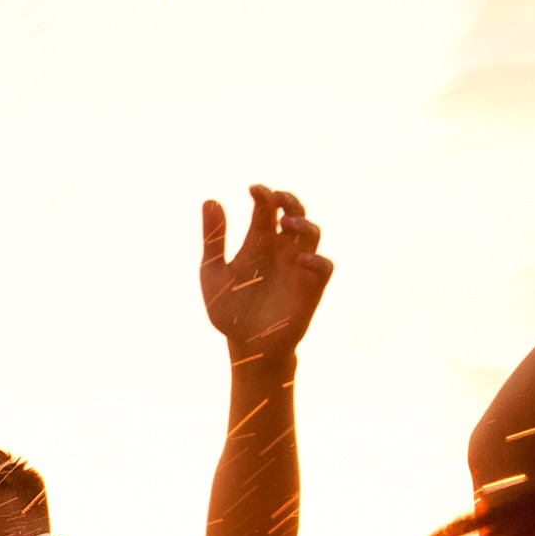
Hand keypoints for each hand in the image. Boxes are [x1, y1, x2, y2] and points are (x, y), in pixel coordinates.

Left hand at [201, 186, 328, 359]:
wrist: (245, 346)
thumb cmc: (229, 310)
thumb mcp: (213, 273)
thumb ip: (213, 240)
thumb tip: (210, 200)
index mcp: (258, 242)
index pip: (266, 209)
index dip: (263, 195)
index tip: (253, 189)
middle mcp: (281, 249)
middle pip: (294, 213)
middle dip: (289, 201)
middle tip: (277, 199)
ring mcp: (297, 266)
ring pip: (312, 234)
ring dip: (303, 224)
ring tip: (286, 223)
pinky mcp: (311, 288)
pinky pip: (324, 267)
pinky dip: (317, 260)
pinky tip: (300, 259)